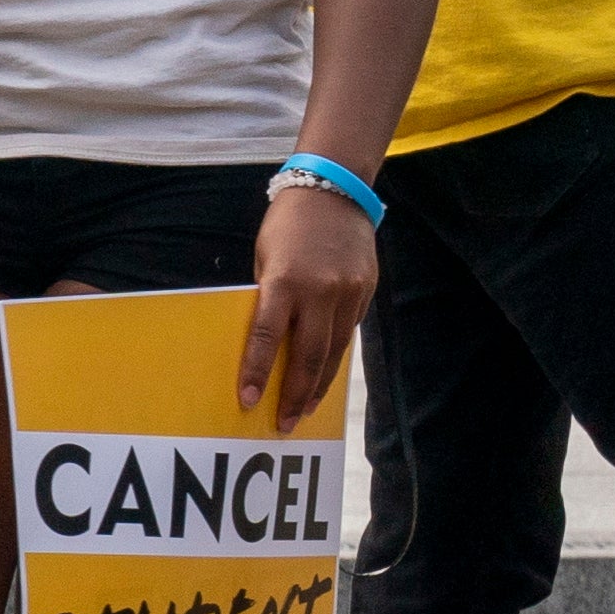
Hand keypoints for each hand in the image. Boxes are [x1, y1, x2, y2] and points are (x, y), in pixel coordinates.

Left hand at [237, 181, 376, 425]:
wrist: (335, 190)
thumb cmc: (288, 225)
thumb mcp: (267, 259)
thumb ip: (270, 298)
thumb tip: (269, 343)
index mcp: (286, 281)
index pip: (267, 337)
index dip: (256, 371)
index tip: (248, 400)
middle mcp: (320, 290)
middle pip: (309, 355)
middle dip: (295, 393)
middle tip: (285, 422)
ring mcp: (348, 292)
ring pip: (335, 350)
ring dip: (319, 384)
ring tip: (306, 408)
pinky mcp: (366, 290)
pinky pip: (349, 330)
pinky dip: (336, 354)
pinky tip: (325, 371)